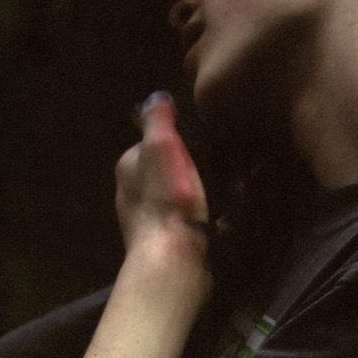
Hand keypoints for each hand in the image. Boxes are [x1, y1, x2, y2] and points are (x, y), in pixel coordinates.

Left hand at [114, 93, 209, 262]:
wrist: (173, 259)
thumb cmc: (167, 197)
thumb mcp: (162, 145)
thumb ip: (158, 120)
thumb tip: (156, 98)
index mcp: (127, 167)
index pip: (153, 145)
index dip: (179, 143)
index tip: (205, 146)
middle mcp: (130, 195)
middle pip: (167, 174)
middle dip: (194, 173)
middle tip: (226, 175)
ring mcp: (147, 224)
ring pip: (179, 201)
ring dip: (204, 199)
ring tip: (231, 200)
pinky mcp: (165, 247)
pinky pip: (188, 226)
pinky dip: (205, 223)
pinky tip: (222, 226)